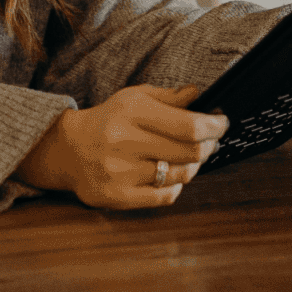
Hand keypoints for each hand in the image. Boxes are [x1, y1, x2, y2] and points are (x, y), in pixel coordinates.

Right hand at [14, 84, 227, 208]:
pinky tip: (172, 175)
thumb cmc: (108, 121)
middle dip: (209, 145)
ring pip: (181, 175)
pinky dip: (176, 185)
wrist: (69, 149)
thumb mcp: (134, 98)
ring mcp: (120, 172)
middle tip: (212, 140)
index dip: (214, 126)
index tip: (222, 123)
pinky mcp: (117, 196)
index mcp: (130, 112)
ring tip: (191, 157)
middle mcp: (124, 142)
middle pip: (190, 152)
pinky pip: (165, 196)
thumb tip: (199, 94)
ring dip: (194, 166)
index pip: (189, 125)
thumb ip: (168, 97)